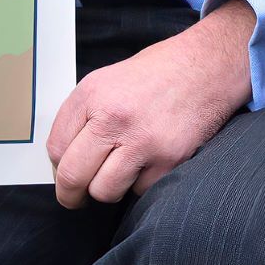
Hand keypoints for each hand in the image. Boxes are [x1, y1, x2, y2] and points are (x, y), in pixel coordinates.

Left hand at [47, 1, 256, 205]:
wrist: (208, 66)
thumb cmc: (160, 73)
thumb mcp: (109, 80)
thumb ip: (84, 116)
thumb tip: (65, 159)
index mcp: (92, 94)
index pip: (56, 148)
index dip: (60, 167)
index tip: (68, 174)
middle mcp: (113, 116)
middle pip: (72, 176)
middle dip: (71, 195)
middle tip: (77, 198)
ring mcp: (142, 140)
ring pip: (105, 191)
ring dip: (111, 188)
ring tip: (123, 170)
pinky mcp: (169, 159)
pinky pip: (141, 191)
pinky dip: (144, 182)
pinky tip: (152, 160)